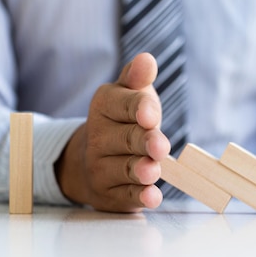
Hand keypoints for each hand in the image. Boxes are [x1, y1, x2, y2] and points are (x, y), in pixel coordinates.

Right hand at [56, 53, 169, 211]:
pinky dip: (140, 197)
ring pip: (126, 168)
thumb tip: (146, 60)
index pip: (123, 104)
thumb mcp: (129, 95)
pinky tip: (152, 196)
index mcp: (103, 105)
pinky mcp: (110, 194)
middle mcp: (97, 137)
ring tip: (154, 171)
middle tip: (160, 146)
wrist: (95, 160)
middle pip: (127, 138)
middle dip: (144, 142)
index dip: (139, 109)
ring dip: (141, 170)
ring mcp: (100, 168)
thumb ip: (138, 79)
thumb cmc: (123, 122)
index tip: (151, 115)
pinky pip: (127, 196)